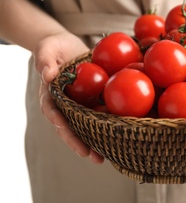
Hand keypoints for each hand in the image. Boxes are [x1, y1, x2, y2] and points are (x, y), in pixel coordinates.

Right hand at [34, 31, 104, 163]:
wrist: (68, 45)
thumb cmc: (54, 46)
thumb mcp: (46, 48)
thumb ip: (45, 60)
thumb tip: (47, 75)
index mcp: (51, 95)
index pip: (53, 112)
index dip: (60, 123)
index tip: (66, 131)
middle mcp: (66, 104)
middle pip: (72, 126)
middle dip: (81, 143)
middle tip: (95, 157)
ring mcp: (80, 103)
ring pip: (88, 125)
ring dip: (97, 140)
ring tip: (108, 157)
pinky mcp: (94, 99)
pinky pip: (102, 112)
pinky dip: (110, 123)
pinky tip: (124, 133)